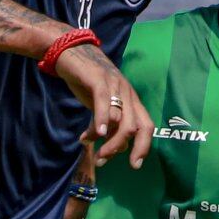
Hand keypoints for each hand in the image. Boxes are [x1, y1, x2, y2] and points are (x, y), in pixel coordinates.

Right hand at [55, 44, 151, 168]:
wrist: (71, 52)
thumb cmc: (87, 81)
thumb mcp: (101, 105)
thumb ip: (110, 123)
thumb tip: (114, 146)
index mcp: (131, 101)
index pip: (146, 127)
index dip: (143, 147)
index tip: (134, 165)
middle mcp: (128, 94)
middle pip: (136, 126)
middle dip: (121, 148)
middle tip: (104, 161)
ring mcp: (116, 86)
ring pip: (120, 120)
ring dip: (107, 141)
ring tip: (93, 150)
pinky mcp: (99, 80)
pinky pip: (104, 102)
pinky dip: (102, 120)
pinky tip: (95, 134)